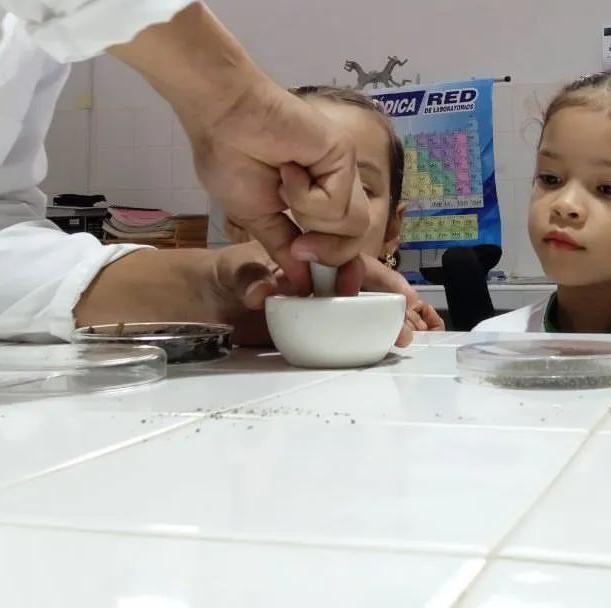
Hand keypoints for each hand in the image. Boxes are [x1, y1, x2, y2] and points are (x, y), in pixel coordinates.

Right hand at [109, 4, 369, 283]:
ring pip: (352, 225)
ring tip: (285, 189)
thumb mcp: (257, 217)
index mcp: (316, 201)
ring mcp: (342, 170)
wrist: (223, 116)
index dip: (339, 269)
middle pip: (356, 240)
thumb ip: (282, 248)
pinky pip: (337, 204)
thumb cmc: (230, 156)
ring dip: (312, 219)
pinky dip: (306, 197)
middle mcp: (335, 185)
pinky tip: (289, 170)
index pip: (343, 243)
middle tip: (298, 244)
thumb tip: (300, 283)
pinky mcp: (343, 156)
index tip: (321, 290)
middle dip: (328, 254)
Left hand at [232, 249, 441, 347]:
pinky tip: (377, 353)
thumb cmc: (221, 272)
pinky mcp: (305, 334)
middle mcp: (318, 283)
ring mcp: (314, 310)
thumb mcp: (233, 269)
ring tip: (405, 340)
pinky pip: (336, 338)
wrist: (200, 301)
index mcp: (309, 258)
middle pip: (362, 290)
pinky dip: (359, 344)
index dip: (372, 276)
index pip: (348, 262)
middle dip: (389, 304)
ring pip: (356, 315)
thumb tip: (261, 293)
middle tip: (410, 324)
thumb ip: (249, 278)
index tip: (390, 292)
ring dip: (382, 325)